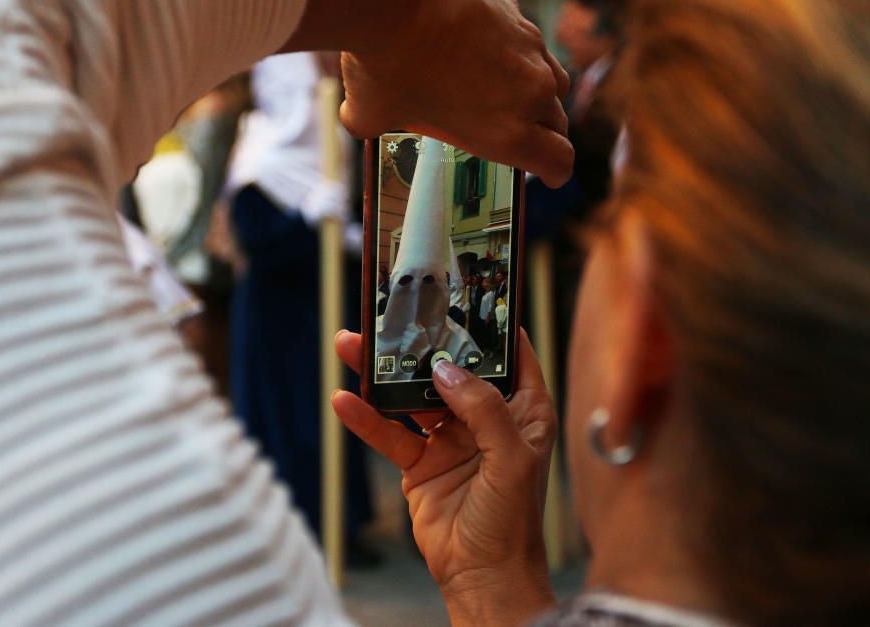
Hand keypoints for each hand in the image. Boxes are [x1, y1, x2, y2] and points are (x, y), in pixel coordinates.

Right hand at [333, 329, 557, 625]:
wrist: (482, 577)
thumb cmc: (512, 522)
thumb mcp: (510, 458)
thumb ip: (483, 409)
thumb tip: (445, 369)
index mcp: (523, 410)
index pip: (509, 354)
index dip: (487, 324)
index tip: (459, 292)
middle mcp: (487, 418)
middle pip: (448, 368)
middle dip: (419, 343)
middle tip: (388, 317)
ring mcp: (450, 438)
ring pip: (412, 395)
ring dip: (382, 375)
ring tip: (351, 348)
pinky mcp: (420, 463)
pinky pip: (391, 433)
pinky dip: (367, 418)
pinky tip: (345, 402)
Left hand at [339, 0, 572, 184]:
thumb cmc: (386, 61)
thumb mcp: (371, 112)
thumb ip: (373, 125)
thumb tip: (358, 120)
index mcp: (508, 133)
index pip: (559, 161)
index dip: (554, 172)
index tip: (549, 174)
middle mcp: (531, 93)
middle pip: (558, 123)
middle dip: (543, 134)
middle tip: (521, 135)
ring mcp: (529, 49)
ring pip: (551, 80)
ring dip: (535, 92)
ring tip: (505, 93)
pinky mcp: (516, 13)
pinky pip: (526, 42)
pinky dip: (512, 52)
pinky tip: (480, 47)